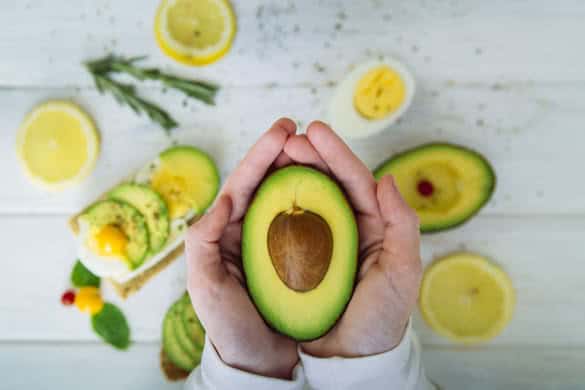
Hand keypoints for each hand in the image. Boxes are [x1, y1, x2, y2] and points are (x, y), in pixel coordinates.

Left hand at [185, 118, 326, 378]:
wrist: (260, 362)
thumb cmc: (229, 328)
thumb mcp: (205, 286)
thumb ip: (203, 241)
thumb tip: (222, 199)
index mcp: (227, 231)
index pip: (244, 184)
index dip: (262, 154)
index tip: (285, 128)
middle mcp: (252, 230)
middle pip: (270, 182)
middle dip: (288, 154)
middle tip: (308, 133)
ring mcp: (278, 241)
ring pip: (294, 195)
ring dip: (308, 170)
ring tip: (323, 150)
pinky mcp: (302, 255)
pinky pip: (314, 220)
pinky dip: (323, 199)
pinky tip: (336, 186)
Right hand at [292, 121, 422, 357]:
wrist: (350, 358)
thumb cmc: (380, 319)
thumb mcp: (402, 272)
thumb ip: (402, 225)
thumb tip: (387, 178)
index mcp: (373, 224)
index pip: (354, 180)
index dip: (335, 153)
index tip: (312, 130)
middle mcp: (346, 226)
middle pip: (326, 180)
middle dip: (308, 155)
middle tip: (286, 137)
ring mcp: (320, 239)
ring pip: (304, 195)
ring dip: (289, 171)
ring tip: (273, 153)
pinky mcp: (296, 256)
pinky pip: (284, 221)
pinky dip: (274, 201)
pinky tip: (263, 188)